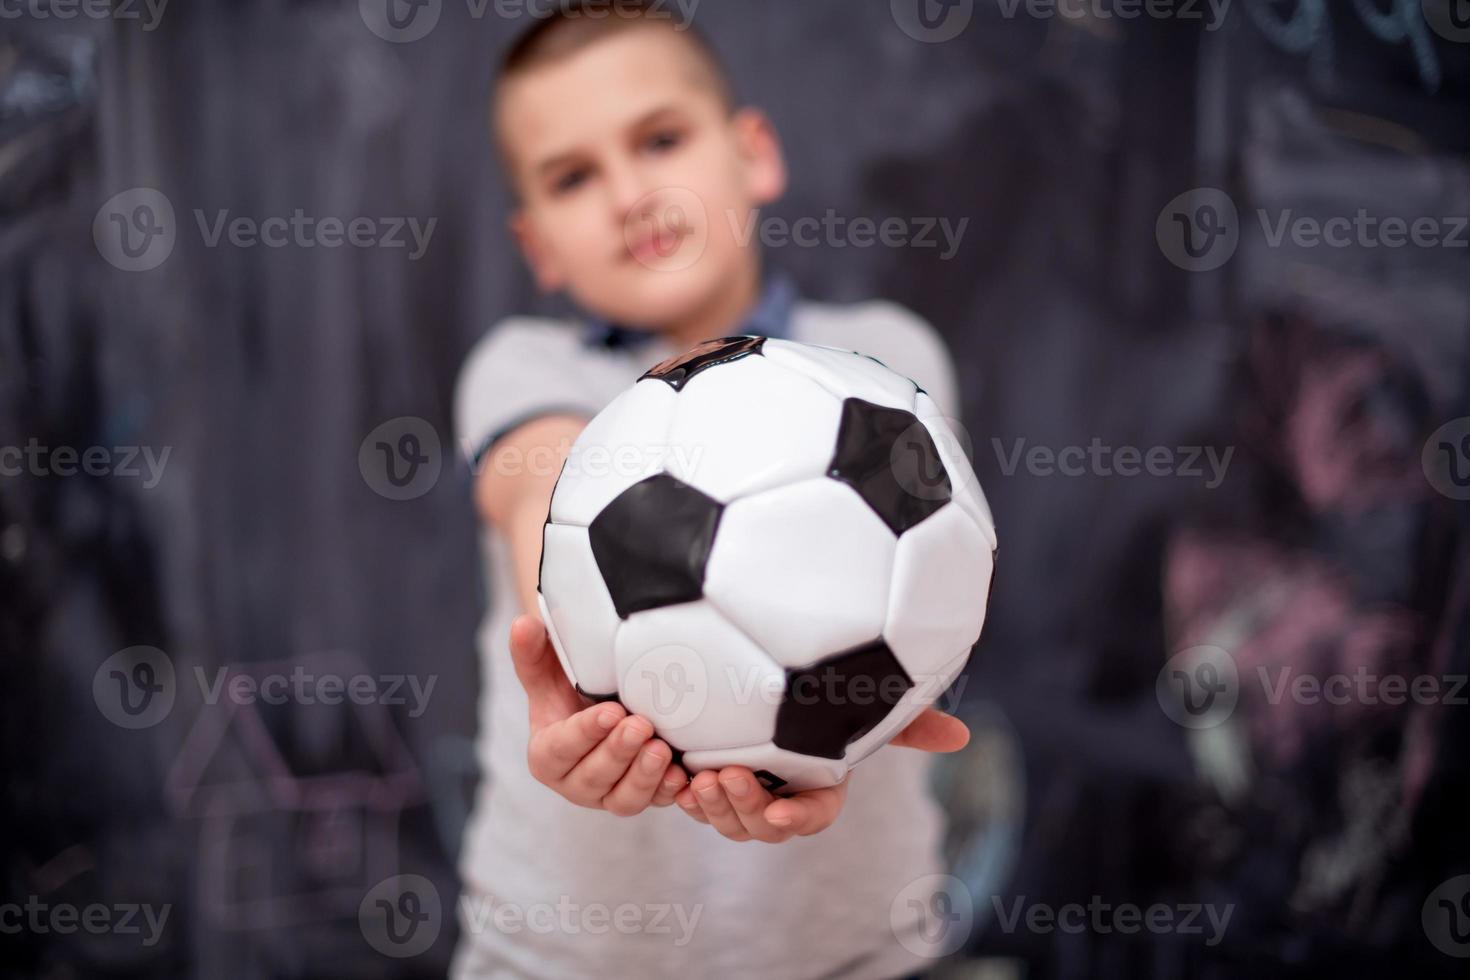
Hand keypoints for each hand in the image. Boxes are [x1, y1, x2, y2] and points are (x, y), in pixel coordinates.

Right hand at [509, 614, 688, 813]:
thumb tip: (522, 625)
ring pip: (623, 799)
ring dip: (644, 776)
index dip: (585, 734)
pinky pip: (654, 803)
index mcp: (546, 755)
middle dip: (618, 753)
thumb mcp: (549, 672)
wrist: (602, 706)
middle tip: (641, 725)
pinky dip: (667, 791)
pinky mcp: (639, 797)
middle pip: (593, 778)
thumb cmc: (571, 692)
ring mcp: (608, 795)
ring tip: (661, 748)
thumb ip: (532, 652)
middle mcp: (574, 783)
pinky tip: (681, 774)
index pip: (560, 749)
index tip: (610, 712)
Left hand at [673, 707, 969, 842]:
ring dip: (714, 807)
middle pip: (764, 826)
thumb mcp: (859, 703)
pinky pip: (694, 804)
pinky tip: (674, 778)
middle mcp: (780, 798)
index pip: (813, 816)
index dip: (796, 818)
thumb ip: (906, 723)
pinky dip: (683, 797)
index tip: (778, 813)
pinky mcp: (708, 783)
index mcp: (818, 787)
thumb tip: (962, 736)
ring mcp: (742, 794)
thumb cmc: (818, 695)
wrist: (759, 673)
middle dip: (746, 808)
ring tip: (700, 778)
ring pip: (728, 821)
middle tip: (727, 776)